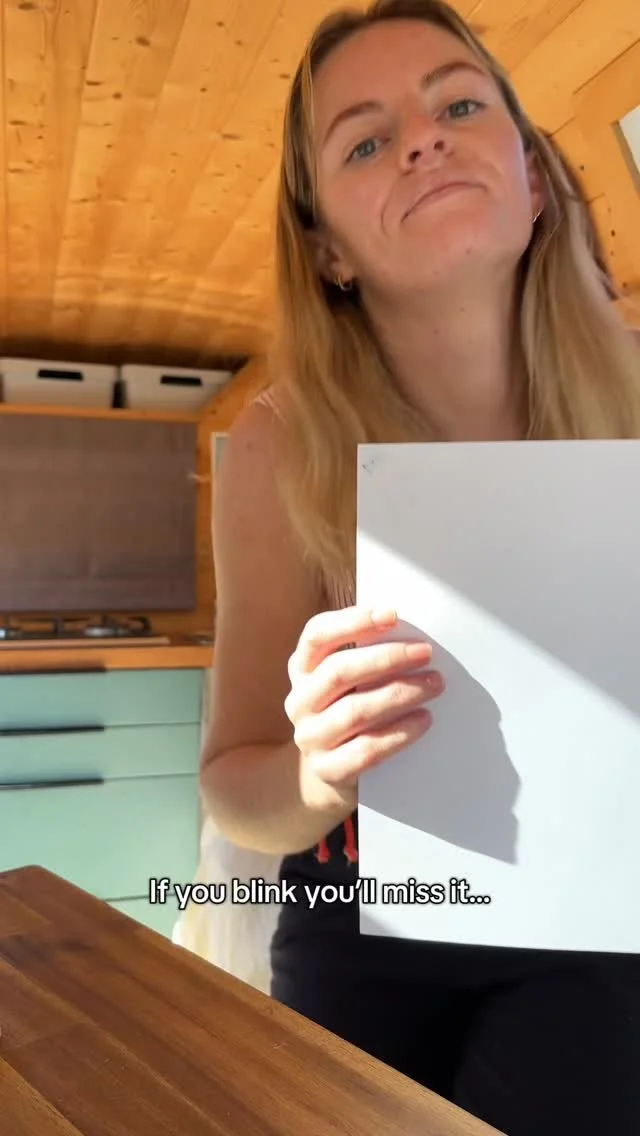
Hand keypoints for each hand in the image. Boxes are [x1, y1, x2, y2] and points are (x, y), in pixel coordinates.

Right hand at [284, 606, 443, 793]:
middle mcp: (299, 701)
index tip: (391, 614)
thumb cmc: (350, 709)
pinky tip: (423, 719)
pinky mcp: (329, 770)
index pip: (317, 636)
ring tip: (434, 684)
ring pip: (355, 711)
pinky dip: (400, 733)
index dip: (352, 621)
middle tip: (424, 653)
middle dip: (387, 658)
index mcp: (302, 669)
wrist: (332, 769)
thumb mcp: (348, 680)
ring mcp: (310, 738)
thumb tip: (411, 637)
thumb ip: (367, 656)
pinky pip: (367, 750)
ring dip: (400, 694)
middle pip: (338, 671)